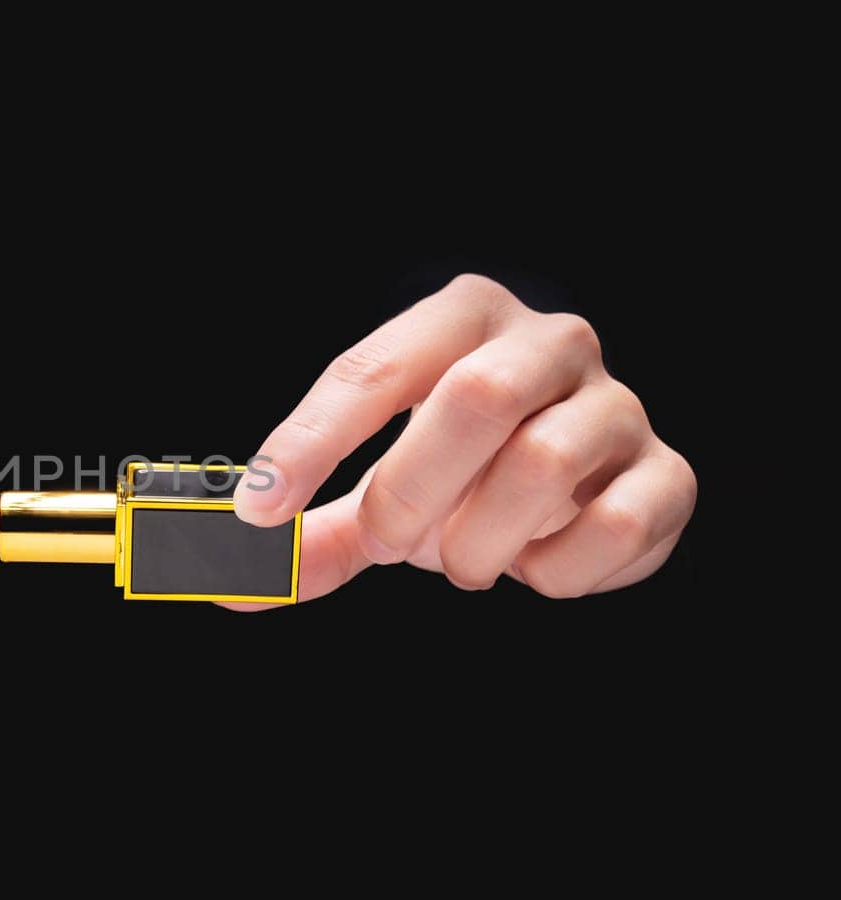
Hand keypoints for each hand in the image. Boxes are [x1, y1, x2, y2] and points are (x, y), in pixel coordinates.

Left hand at [231, 275, 694, 606]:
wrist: (579, 484)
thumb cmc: (463, 470)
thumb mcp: (379, 487)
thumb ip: (313, 530)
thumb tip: (233, 582)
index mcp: (462, 317)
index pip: (373, 367)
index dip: (308, 442)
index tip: (260, 509)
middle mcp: (550, 341)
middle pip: (477, 396)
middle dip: (410, 489)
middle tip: (387, 542)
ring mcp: (617, 404)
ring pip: (544, 464)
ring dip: (478, 541)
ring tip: (463, 558)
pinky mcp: (666, 475)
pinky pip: (612, 527)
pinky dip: (553, 571)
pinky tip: (534, 565)